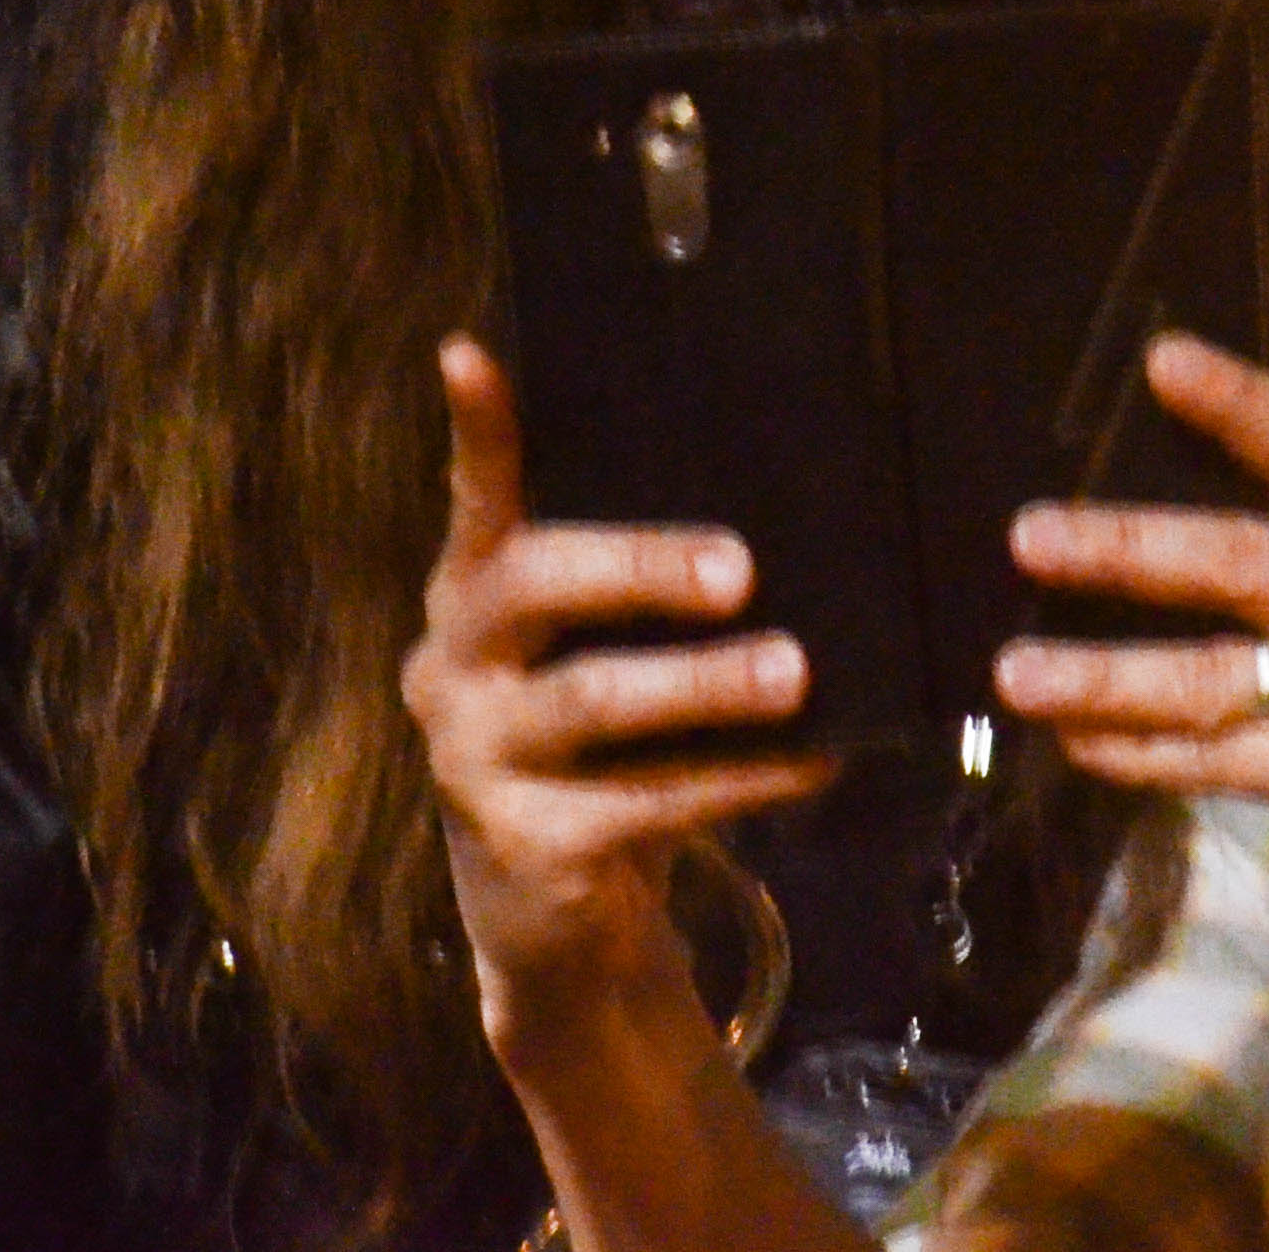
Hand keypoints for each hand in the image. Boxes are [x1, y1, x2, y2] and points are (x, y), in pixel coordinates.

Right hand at [403, 336, 840, 1067]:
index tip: (469, 352)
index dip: (475, 427)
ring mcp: (474, 755)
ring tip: (793, 672)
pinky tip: (816, 761)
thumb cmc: (602, 749)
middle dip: (640, 566)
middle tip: (741, 566)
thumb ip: (639, 598)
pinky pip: (646, 800)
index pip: (473, 495)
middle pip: (533, 585)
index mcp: (473, 592)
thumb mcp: (600, 658)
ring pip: (594, 699)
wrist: (555, 916)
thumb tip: (780, 531)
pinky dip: (740, 778)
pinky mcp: (523, 846)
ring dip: (705, 683)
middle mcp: (452, 661)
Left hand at [996, 335, 1268, 1100]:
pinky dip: (1134, 750)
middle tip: (1028, 535)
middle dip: (1125, 548)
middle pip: (1242, 562)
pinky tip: (1079, 740)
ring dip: (1097, 675)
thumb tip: (1164, 541)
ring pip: (1208, 677)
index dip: (1242, 405)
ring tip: (1014, 671)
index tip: (1161, 361)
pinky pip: (1211, 756)